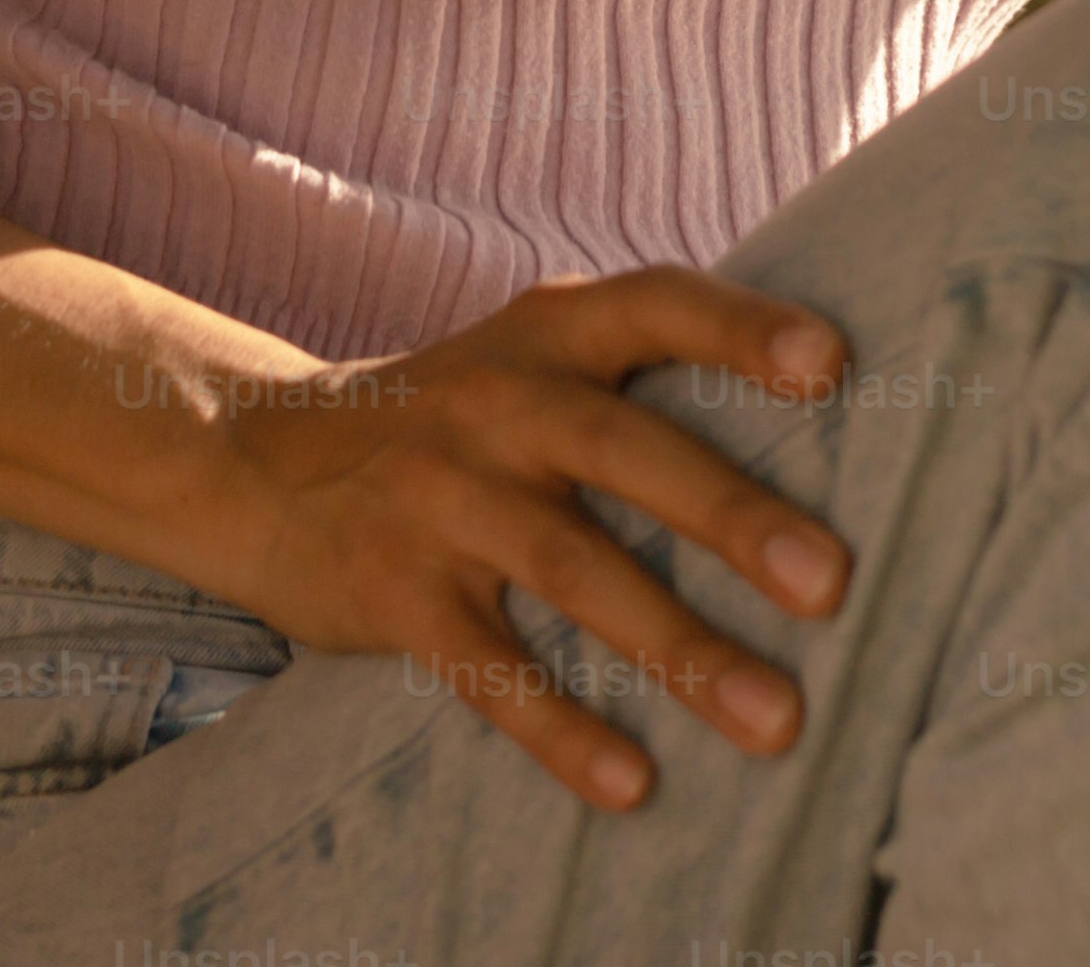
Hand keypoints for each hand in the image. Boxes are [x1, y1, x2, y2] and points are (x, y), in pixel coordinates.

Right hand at [176, 269, 856, 810]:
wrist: (256, 462)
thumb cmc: (454, 416)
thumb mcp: (526, 358)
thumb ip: (637, 373)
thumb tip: (826, 401)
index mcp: (546, 337)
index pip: (655, 306)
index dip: (741, 329)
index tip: (830, 365)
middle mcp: (496, 405)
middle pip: (625, 452)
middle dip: (732, 517)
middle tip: (832, 584)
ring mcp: (440, 498)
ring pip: (575, 573)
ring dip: (682, 650)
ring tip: (777, 720)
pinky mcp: (395, 592)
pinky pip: (488, 669)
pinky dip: (561, 728)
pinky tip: (632, 782)